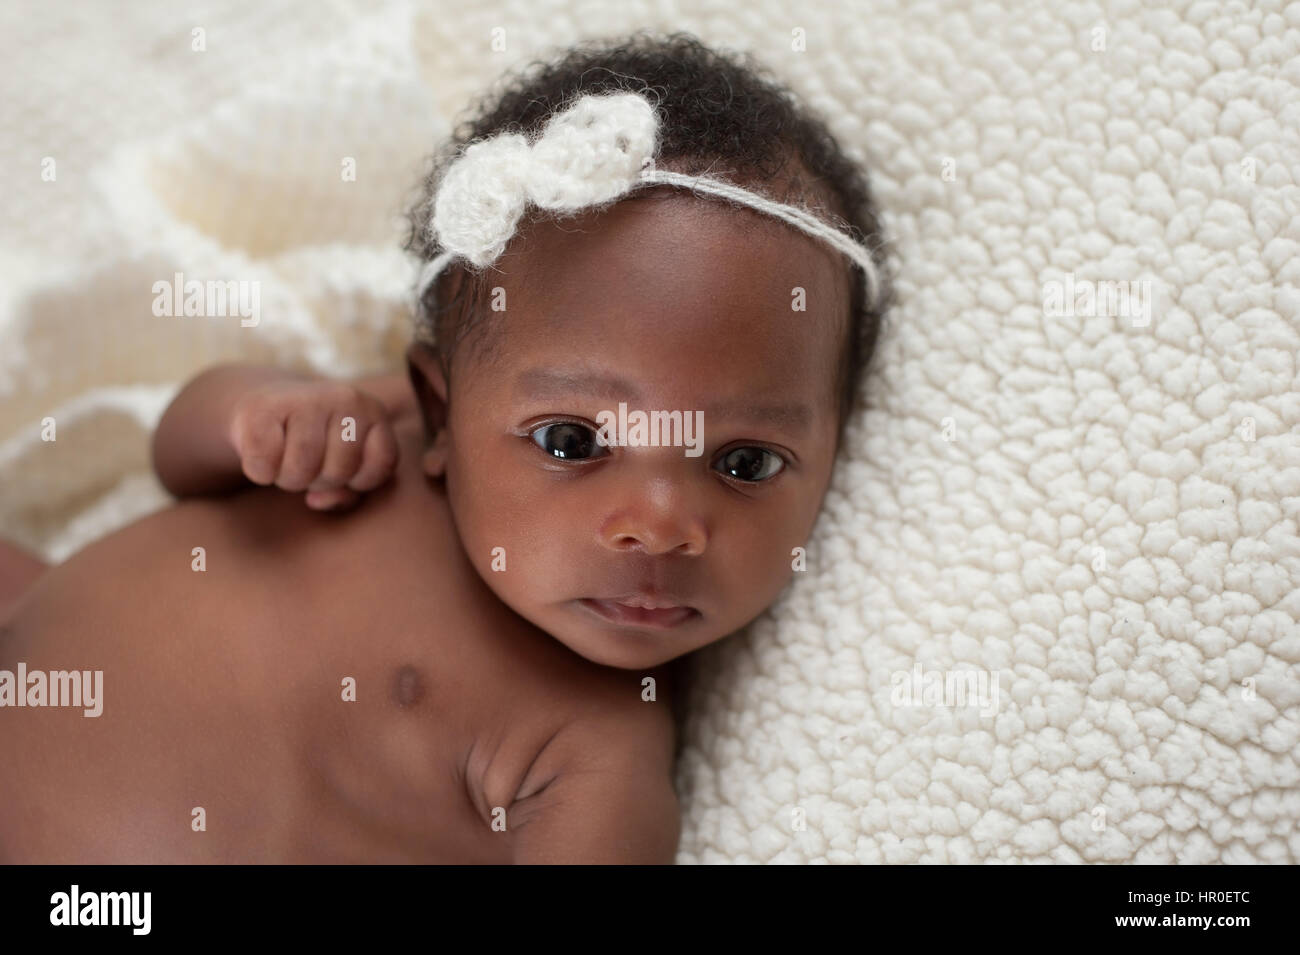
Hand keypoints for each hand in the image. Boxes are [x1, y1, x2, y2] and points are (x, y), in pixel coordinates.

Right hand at [228, 380, 399, 509]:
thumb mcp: (345, 468)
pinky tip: (263, 454)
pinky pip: (264, 465)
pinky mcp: (261, 409)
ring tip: (286, 460)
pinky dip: (260, 473)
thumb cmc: (315, 445)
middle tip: (307, 463)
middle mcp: (344, 398)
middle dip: (320, 481)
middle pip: (338, 471)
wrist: (265, 406)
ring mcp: (304, 398)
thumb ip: (349, 494)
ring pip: (301, 470)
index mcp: (373, 411)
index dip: (359, 480)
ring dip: (288, 479)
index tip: (341, 466)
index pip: (382, 464)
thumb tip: (318, 500)